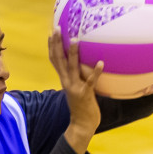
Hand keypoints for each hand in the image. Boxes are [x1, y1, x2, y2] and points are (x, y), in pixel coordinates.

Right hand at [49, 30, 101, 152]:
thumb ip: (77, 76)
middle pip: (58, 60)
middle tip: (57, 28)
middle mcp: (67, 82)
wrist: (82, 125)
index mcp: (64, 79)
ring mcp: (75, 88)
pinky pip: (91, 81)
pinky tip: (101, 63)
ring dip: (73, 53)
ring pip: (72, 67)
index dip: (51, 46)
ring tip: (75, 39)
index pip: (54, 60)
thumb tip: (83, 64)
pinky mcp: (85, 94)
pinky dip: (96, 72)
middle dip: (57, 43)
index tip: (51, 32)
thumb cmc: (82, 106)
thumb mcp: (76, 88)